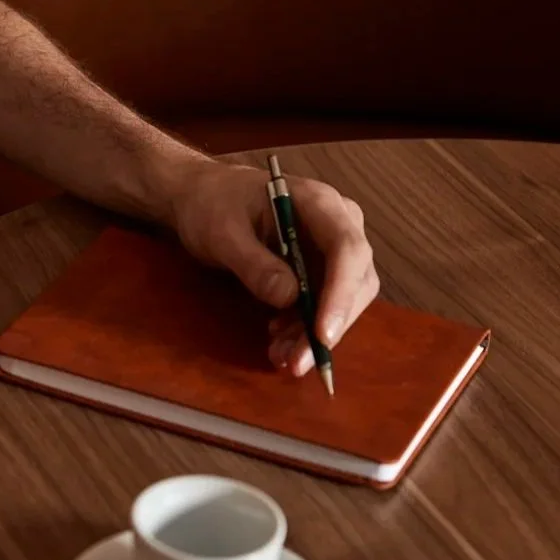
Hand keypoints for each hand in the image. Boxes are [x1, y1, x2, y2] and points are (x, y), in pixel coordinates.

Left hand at [168, 157, 378, 375]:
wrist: (204, 197)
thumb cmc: (213, 205)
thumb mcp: (223, 234)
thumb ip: (254, 264)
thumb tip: (289, 298)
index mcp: (318, 202)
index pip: (346, 248)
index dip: (340, 294)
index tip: (322, 334)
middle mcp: (337, 223)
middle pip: (355, 280)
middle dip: (328, 325)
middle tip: (297, 363)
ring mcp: (331, 248)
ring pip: (343, 299)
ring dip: (314, 334)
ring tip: (280, 357)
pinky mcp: (319, 269)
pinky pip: (323, 304)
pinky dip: (304, 329)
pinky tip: (278, 343)